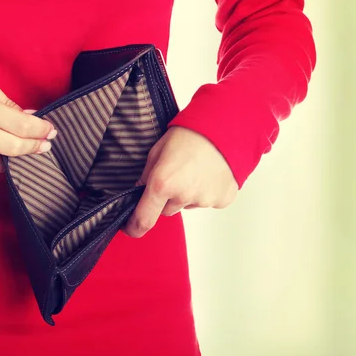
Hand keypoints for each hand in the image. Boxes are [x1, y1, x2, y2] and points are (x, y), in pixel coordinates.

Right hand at [0, 63, 55, 172]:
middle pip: (12, 148)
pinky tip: (4, 150)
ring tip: (29, 151)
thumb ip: (5, 101)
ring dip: (17, 159)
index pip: (19, 124)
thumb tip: (28, 115)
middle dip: (34, 148)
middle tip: (47, 144)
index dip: (40, 130)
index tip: (51, 130)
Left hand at [123, 126, 237, 237]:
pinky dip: (205, 192)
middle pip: (166, 210)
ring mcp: (205, 200)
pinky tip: (208, 173)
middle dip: (165, 198)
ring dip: (186, 194)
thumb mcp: (157, 152)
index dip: (134, 227)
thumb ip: (146, 177)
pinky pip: (207, 202)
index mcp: (162, 184)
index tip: (130, 228)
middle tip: (175, 174)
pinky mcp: (223, 200)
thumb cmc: (188, 135)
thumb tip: (138, 194)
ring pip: (187, 205)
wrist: (224, 127)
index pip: (143, 219)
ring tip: (194, 170)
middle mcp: (183, 196)